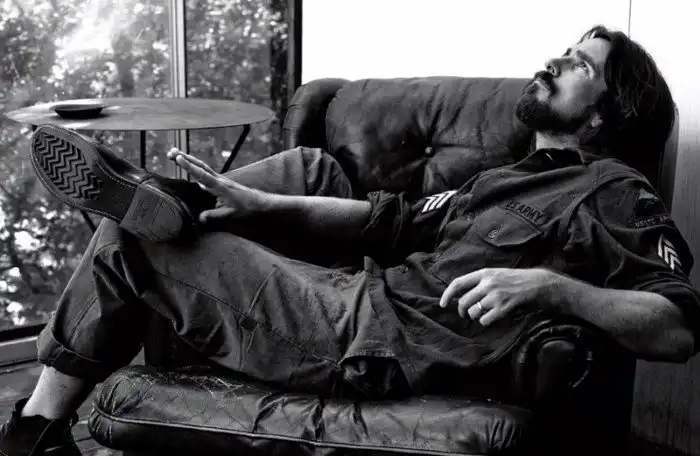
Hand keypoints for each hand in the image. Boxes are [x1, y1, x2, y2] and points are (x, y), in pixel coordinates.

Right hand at [167, 148, 269, 224]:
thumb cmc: (246, 207)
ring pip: (202, 166)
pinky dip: (195, 166)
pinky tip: (188, 165)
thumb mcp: (230, 214)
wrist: (258, 202)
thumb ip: (214, 216)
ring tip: (175, 154)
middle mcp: (218, 179)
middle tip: (171, 152)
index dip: (190, 167)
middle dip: (185, 158)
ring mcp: (219, 179)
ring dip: (189, 160)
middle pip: (200, 165)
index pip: (202, 174)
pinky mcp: (219, 181)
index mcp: (220, 186)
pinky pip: (205, 172)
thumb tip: (200, 218)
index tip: (178, 158)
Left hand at [438, 268, 558, 325]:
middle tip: (466, 314)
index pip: (458, 283)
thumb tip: (460, 295)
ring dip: (476, 317)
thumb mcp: (495, 274)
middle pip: (463, 302)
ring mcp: (495, 296)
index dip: (447, 295)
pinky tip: (493, 318)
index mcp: (484, 274)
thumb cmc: (515, 280)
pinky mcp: (503, 308)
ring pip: (473, 312)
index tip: (442, 304)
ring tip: (485, 313)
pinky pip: (485, 320)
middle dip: (462, 311)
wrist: (537, 284)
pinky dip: (486, 322)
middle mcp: (488, 284)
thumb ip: (479, 282)